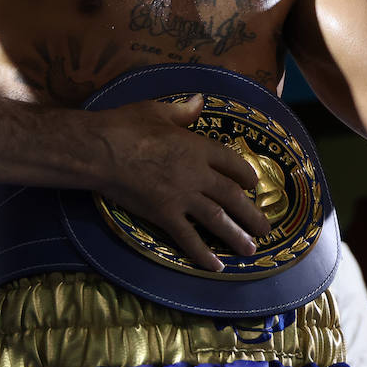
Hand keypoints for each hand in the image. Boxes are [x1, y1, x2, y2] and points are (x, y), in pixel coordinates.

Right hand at [90, 95, 272, 271]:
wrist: (100, 151)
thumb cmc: (125, 126)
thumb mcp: (157, 111)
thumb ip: (183, 111)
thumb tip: (200, 100)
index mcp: (197, 147)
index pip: (231, 162)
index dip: (245, 173)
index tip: (253, 184)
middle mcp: (196, 174)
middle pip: (231, 195)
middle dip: (251, 213)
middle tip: (266, 228)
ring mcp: (181, 197)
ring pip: (217, 219)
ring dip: (237, 235)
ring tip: (252, 249)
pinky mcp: (164, 215)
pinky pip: (188, 238)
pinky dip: (203, 254)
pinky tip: (216, 267)